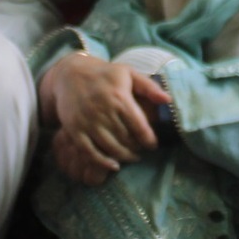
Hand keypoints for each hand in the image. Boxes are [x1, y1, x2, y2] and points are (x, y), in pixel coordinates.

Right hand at [41, 53, 167, 183]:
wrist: (70, 74)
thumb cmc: (104, 75)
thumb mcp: (128, 73)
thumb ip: (149, 87)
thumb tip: (168, 100)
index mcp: (119, 96)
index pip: (139, 127)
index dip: (149, 140)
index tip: (153, 145)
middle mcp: (102, 110)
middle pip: (125, 139)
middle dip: (136, 149)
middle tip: (140, 151)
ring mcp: (87, 121)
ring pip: (110, 148)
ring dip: (123, 157)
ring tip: (131, 157)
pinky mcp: (74, 129)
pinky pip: (89, 152)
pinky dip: (102, 163)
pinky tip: (113, 166)